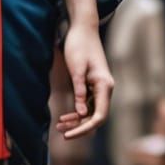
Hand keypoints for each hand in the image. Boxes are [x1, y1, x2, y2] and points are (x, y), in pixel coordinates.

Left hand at [57, 20, 112, 139]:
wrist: (83, 29)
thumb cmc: (79, 45)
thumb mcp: (76, 68)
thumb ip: (79, 90)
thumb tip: (80, 113)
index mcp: (105, 86)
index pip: (99, 116)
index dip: (85, 129)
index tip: (68, 135)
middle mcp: (105, 89)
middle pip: (95, 117)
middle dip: (79, 127)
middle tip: (60, 131)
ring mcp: (100, 88)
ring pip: (91, 113)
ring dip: (76, 121)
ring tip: (58, 125)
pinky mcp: (93, 86)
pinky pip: (87, 105)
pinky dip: (77, 112)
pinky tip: (64, 117)